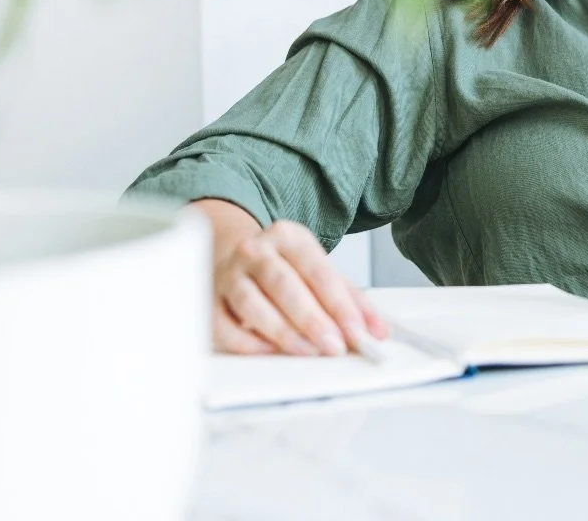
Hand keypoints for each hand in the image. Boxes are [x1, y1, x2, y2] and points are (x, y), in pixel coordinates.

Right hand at [196, 200, 388, 355]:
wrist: (230, 255)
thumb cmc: (283, 268)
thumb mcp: (319, 271)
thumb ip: (351, 299)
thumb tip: (378, 330)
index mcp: (288, 237)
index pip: (319, 271)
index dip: (340, 304)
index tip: (358, 331)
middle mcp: (255, 251)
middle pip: (284, 285)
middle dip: (312, 319)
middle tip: (334, 346)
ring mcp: (227, 274)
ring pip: (252, 304)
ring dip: (283, 332)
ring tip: (307, 351)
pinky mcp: (209, 300)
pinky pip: (223, 325)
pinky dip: (246, 342)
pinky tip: (268, 351)